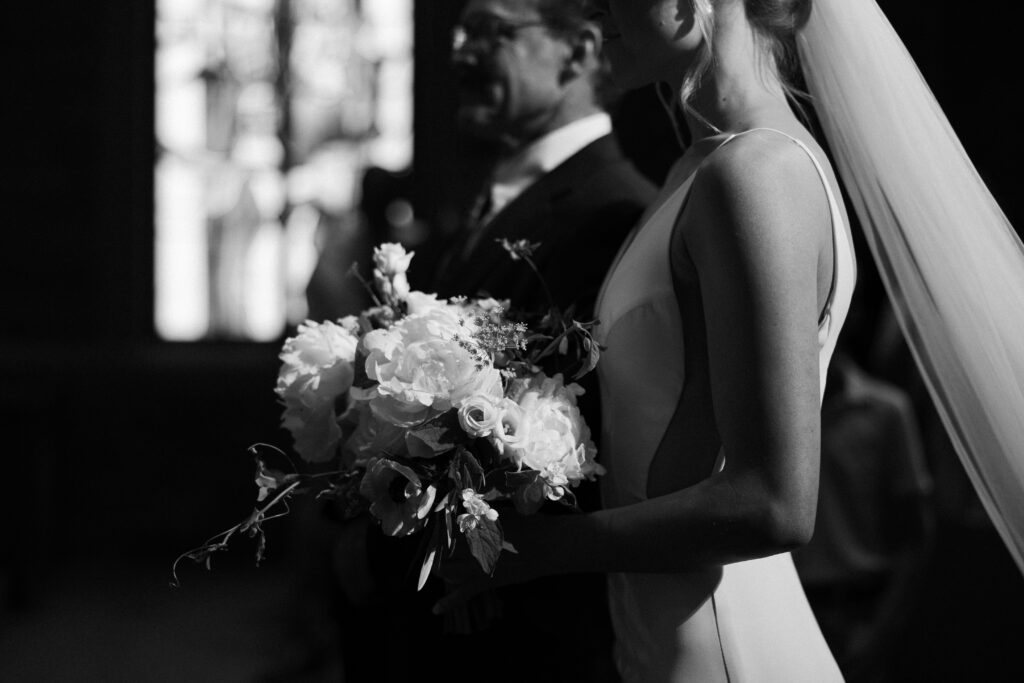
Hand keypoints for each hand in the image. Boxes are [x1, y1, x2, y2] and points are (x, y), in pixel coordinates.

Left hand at [432, 511, 548, 614]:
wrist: (547, 546)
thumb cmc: (528, 525)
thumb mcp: (502, 513)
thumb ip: (481, 514)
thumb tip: (468, 512)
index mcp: (473, 528)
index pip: (445, 529)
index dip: (440, 528)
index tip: (439, 526)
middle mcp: (468, 548)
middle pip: (440, 550)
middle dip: (436, 549)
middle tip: (438, 545)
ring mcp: (474, 567)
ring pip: (445, 571)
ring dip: (441, 568)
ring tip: (442, 564)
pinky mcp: (483, 582)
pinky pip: (461, 595)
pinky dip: (448, 603)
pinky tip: (434, 610)